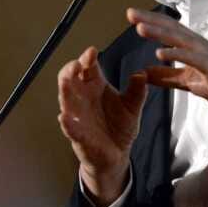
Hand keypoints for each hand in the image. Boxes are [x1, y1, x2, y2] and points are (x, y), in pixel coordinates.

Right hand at [57, 46, 146, 205]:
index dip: (87, 58)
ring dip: (65, 91)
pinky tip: (65, 118)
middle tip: (77, 64)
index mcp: (96, 87)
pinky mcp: (79, 136)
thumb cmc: (120, 126)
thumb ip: (137, 91)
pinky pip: (71, 129)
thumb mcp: (132, 107)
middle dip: (71, 70)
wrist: (118, 154)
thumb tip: (142, 73)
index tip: (92, 51)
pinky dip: (68, 123)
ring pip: (67, 101)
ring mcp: (78, 116)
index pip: (88, 68)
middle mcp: (83, 98)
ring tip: (65, 82)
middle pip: (71, 79)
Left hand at [127, 8, 207, 116]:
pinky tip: (161, 53)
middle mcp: (200, 46)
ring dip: (160, 33)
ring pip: (180, 40)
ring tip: (140, 28)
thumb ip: (167, 77)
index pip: (170, 29)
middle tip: (130, 13)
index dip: (151, 21)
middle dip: (151, 20)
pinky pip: (193, 58)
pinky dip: (177, 54)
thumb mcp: (189, 82)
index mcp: (194, 47)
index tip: (132, 15)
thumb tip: (144, 72)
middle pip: (172, 28)